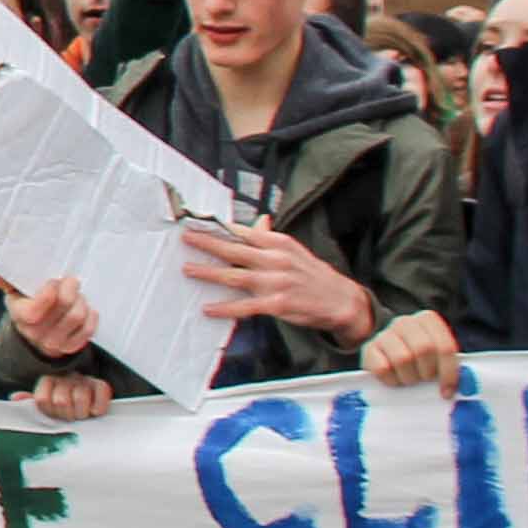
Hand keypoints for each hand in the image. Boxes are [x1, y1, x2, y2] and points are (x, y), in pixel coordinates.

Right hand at [0, 270, 98, 359]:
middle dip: (71, 290)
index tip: (53, 281)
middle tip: (70, 280)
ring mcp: (54, 342)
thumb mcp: (13, 290)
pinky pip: (88, 331)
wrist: (35, 331)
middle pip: (64, 309)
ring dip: (81, 301)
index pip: (35, 311)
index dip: (49, 294)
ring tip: (76, 294)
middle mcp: (36, 333)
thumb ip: (0, 279)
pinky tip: (85, 307)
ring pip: (78, 317)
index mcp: (20, 316)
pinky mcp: (70, 347)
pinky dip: (91, 316)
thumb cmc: (26, 302)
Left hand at [23, 371, 113, 421]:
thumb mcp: (45, 404)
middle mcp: (65, 378)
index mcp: (49, 382)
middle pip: (61, 401)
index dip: (49, 411)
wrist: (88, 397)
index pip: (42, 399)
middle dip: (66, 414)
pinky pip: (101, 393)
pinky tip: (94, 411)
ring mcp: (84, 380)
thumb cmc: (63, 404)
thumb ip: (30, 401)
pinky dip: (98, 407)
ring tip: (81, 414)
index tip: (55, 414)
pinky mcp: (101, 385)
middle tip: (70, 416)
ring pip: (80, 398)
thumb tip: (16, 397)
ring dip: (81, 412)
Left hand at [180, 221, 375, 341]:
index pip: (243, 232)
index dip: (219, 228)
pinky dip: (226, 308)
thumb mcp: (294, 250)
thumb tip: (259, 220)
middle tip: (186, 238)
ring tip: (188, 269)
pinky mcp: (277, 304)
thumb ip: (271, 237)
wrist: (341, 300)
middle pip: (235, 249)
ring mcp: (276, 282)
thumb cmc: (313, 274)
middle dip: (207, 243)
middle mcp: (276, 259)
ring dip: (209, 272)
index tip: (198, 223)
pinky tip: (209, 308)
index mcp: (279, 243)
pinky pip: (245, 306)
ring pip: (235, 275)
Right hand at [361, 308, 462, 388]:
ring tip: (409, 379)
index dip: (449, 372)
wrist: (386, 356)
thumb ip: (450, 365)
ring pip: (403, 358)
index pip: (445, 346)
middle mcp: (406, 322)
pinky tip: (394, 378)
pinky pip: (383, 368)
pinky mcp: (369, 348)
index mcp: (428, 320)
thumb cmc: (419, 361)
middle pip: (424, 349)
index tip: (447, 392)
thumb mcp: (437, 358)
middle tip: (424, 380)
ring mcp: (385, 333)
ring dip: (409, 377)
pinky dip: (391, 380)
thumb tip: (466, 384)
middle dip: (427, 372)